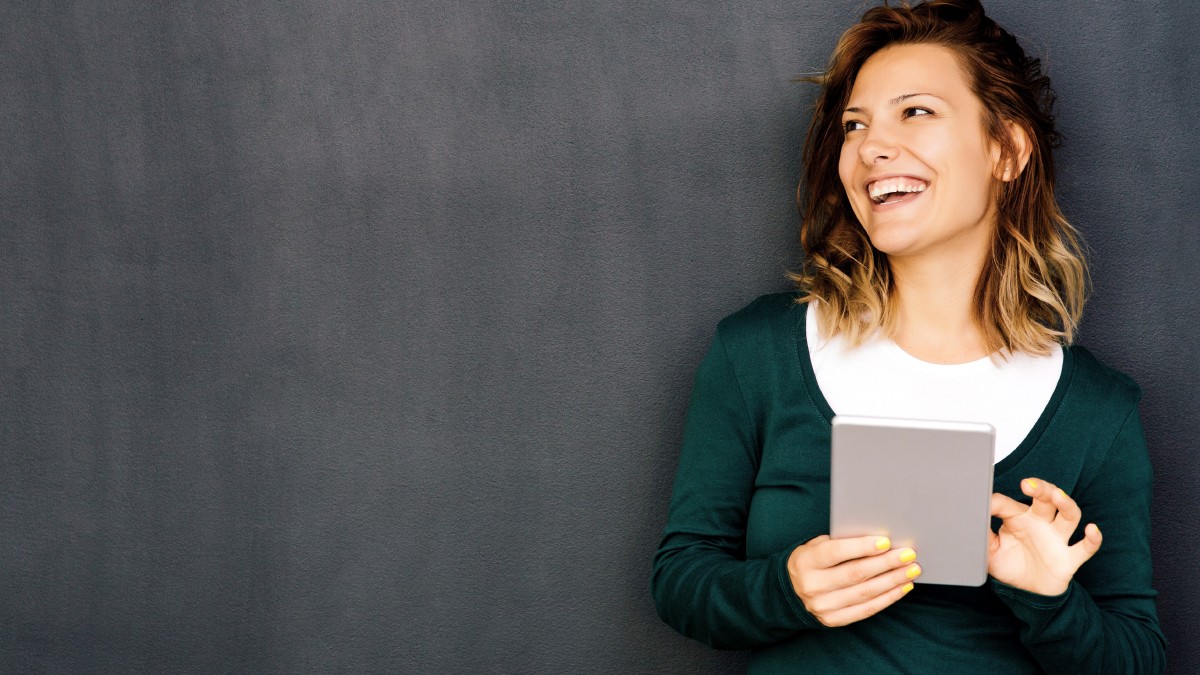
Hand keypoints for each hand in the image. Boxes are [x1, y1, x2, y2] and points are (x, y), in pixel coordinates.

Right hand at [787, 534, 920, 626]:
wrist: (789, 591)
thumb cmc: (810, 562)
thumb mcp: (815, 546)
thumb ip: (840, 542)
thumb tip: (878, 541)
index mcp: (806, 562)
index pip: (836, 552)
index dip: (862, 547)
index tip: (886, 542)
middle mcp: (813, 585)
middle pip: (856, 573)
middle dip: (886, 564)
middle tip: (909, 555)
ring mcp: (823, 606)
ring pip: (865, 593)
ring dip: (892, 581)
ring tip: (911, 570)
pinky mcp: (833, 620)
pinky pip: (866, 609)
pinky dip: (887, 598)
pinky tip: (902, 587)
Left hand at [988, 477, 1102, 595]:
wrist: (1027, 594)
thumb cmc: (1010, 566)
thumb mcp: (989, 550)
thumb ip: (981, 533)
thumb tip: (969, 517)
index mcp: (1019, 518)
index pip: (1008, 503)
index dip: (995, 503)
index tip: (984, 503)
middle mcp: (1040, 524)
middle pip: (1046, 499)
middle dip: (1040, 488)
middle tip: (1027, 485)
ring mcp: (1057, 539)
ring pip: (1068, 515)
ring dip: (1065, 503)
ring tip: (1057, 495)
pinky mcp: (1069, 559)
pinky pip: (1085, 547)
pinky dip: (1092, 539)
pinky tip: (1092, 529)